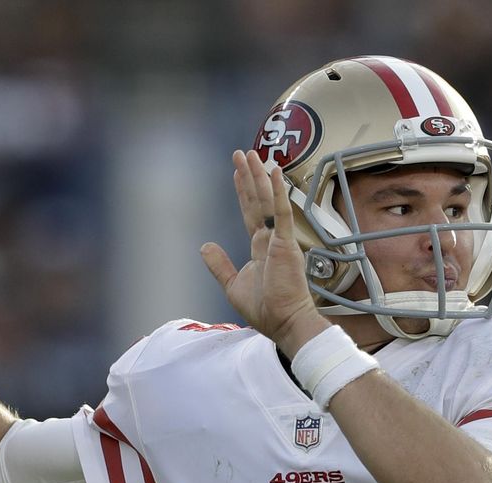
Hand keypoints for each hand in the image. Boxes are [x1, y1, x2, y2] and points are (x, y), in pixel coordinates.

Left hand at [200, 150, 327, 355]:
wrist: (283, 322)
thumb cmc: (264, 309)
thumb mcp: (232, 285)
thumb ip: (220, 264)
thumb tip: (204, 245)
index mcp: (260, 247)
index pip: (250, 212)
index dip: (242, 192)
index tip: (237, 173)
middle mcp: (271, 239)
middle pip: (257, 200)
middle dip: (248, 176)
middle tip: (242, 153)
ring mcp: (280, 239)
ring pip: (267, 200)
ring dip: (258, 176)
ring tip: (250, 154)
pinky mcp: (287, 243)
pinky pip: (282, 212)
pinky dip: (278, 192)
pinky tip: (274, 172)